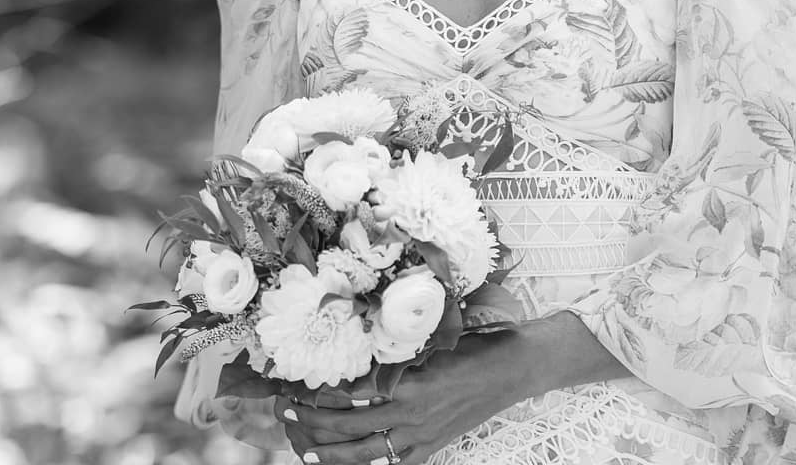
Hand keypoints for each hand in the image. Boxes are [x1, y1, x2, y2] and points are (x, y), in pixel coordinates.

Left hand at [273, 332, 524, 464]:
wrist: (511, 369)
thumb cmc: (470, 345)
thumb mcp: (426, 342)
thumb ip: (391, 352)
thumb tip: (352, 344)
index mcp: (406, 382)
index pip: (348, 393)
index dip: (317, 391)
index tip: (293, 382)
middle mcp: (410, 414)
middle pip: (347, 426)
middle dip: (310, 421)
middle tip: (284, 411)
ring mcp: (420, 436)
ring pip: (364, 453)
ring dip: (331, 453)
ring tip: (304, 450)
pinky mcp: (431, 448)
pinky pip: (394, 463)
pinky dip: (369, 464)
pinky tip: (348, 463)